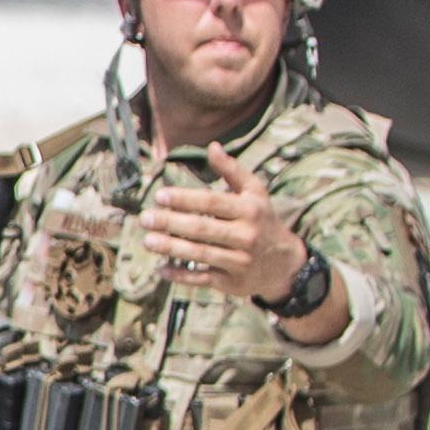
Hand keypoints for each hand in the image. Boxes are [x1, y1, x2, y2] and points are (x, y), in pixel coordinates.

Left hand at [144, 150, 306, 302]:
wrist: (284, 264)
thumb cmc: (262, 220)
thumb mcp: (255, 193)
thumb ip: (232, 170)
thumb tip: (212, 147)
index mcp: (249, 210)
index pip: (212, 203)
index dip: (185, 199)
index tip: (160, 196)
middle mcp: (246, 235)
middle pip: (203, 228)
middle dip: (171, 223)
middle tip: (145, 218)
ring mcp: (239, 261)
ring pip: (200, 254)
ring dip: (171, 248)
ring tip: (148, 240)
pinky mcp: (232, 282)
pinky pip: (202, 279)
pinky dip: (181, 275)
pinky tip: (161, 269)